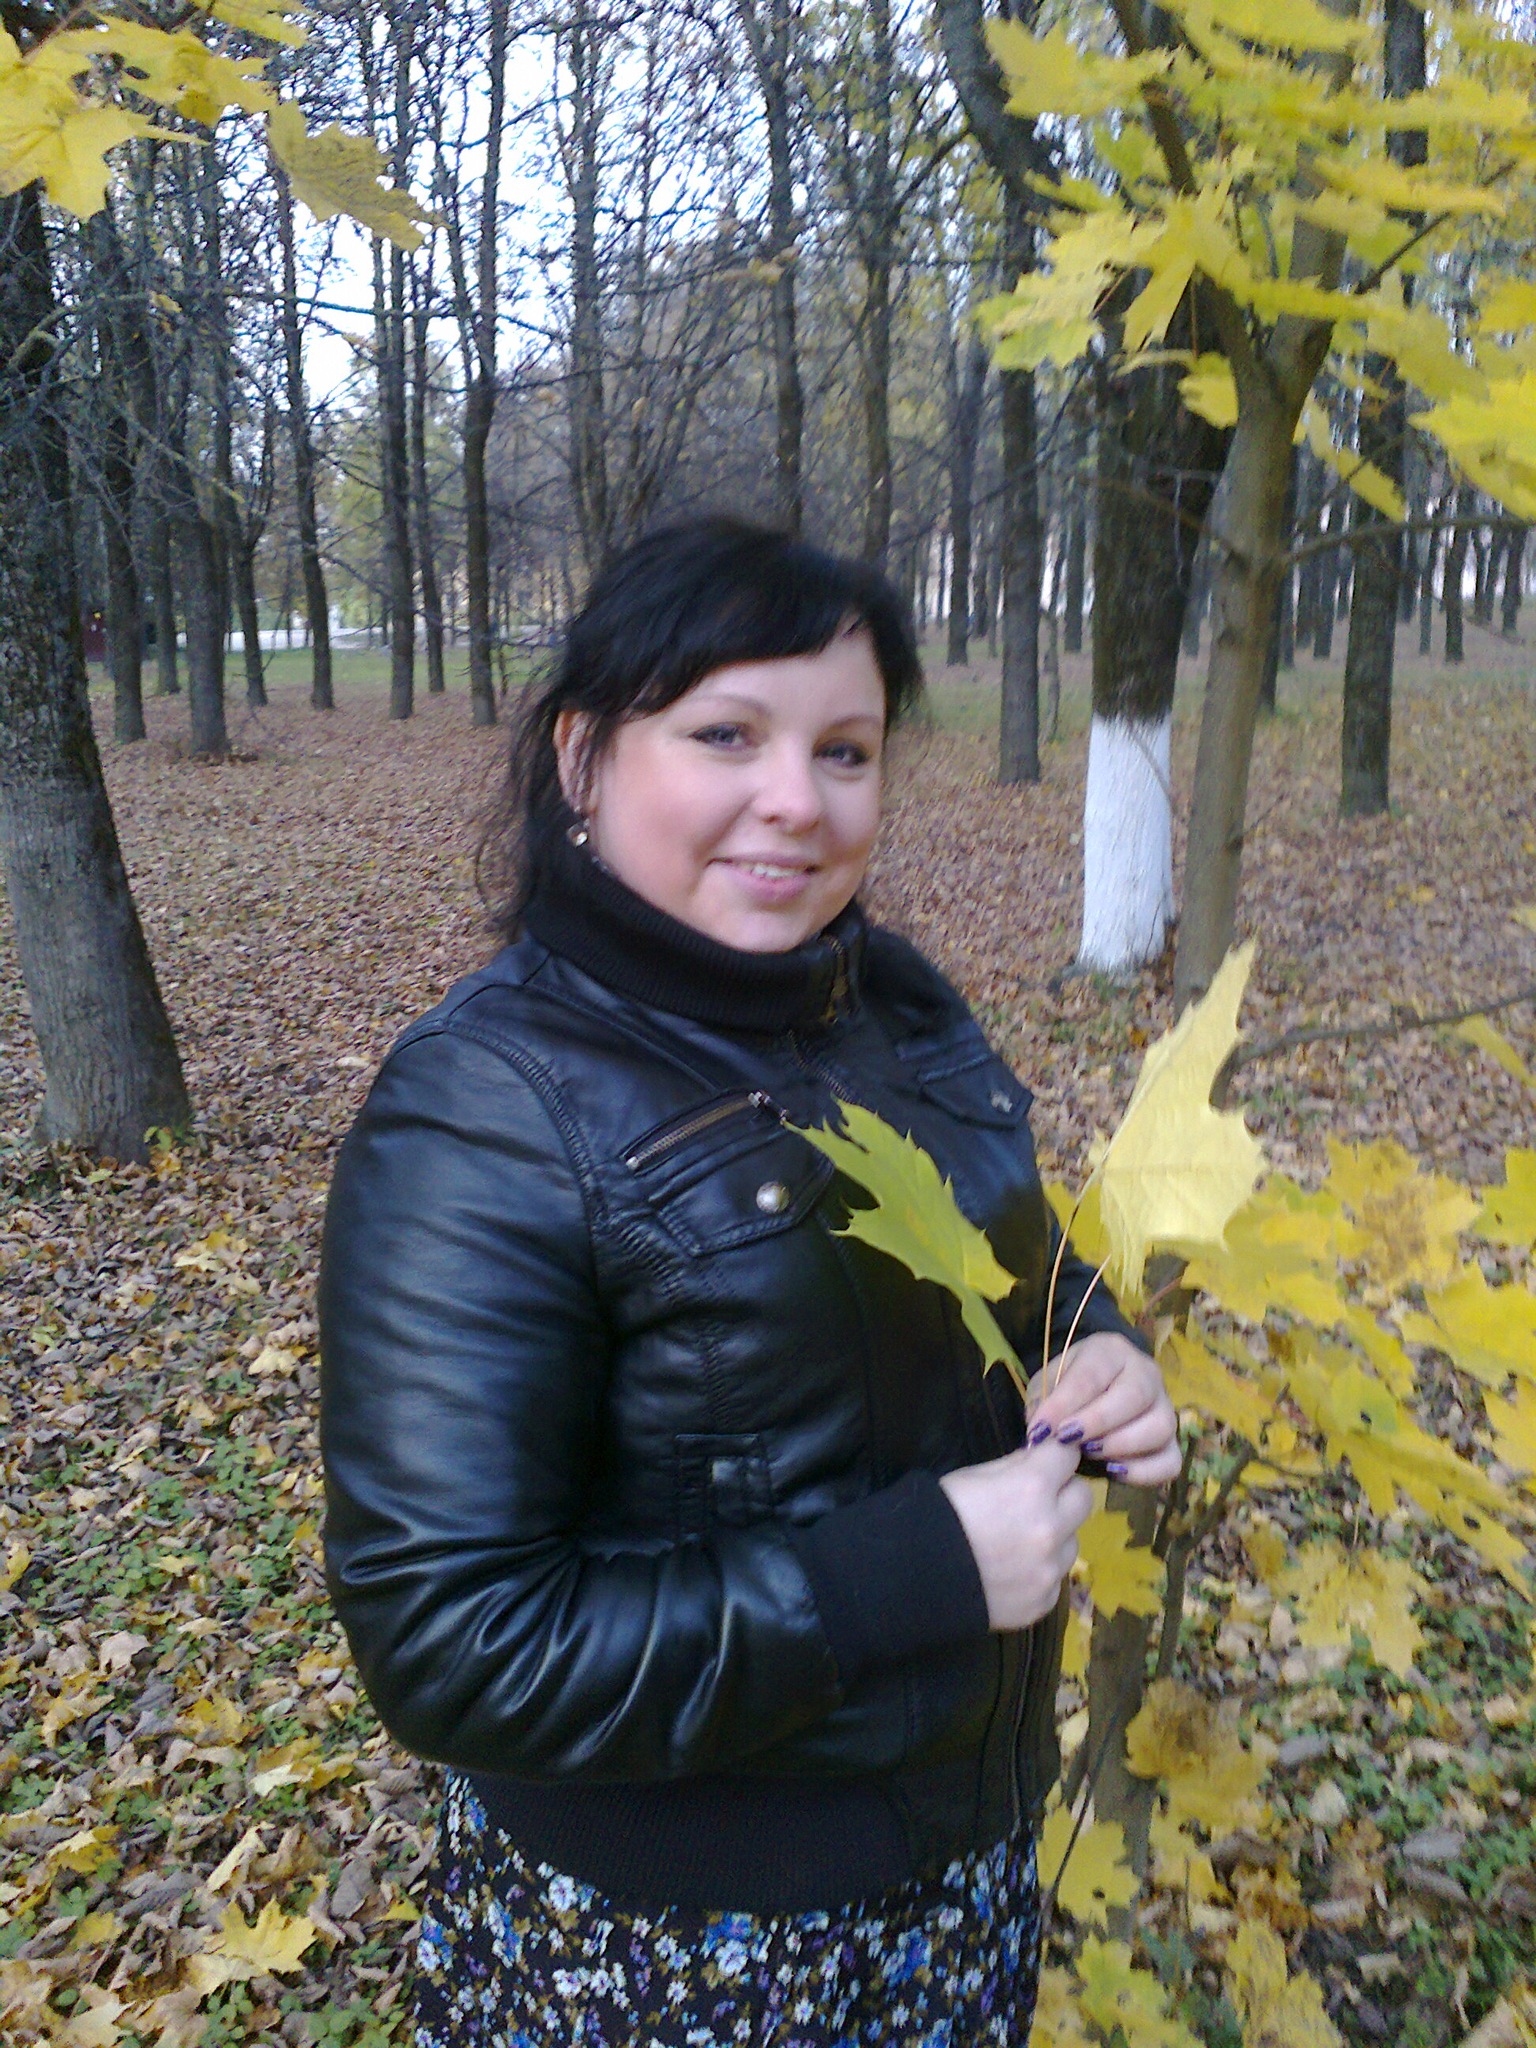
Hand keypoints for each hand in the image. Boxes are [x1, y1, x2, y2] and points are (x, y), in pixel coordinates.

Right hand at [938, 1439, 1093, 1631]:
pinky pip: (1055, 1578)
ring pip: (1072, 1541)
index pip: (1068, 1455)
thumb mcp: (973, 1476)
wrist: (912, 1577)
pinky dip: (1039, 1572)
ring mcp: (1050, 1570)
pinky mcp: (1045, 1601)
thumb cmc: (938, 1515)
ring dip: (1054, 1536)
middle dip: (1064, 1493)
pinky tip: (1010, 1572)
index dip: (1055, 1456)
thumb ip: (1015, 1465)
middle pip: (1083, 1497)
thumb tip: (1039, 1458)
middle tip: (1036, 1501)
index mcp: (1032, 1487)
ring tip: (1016, 1543)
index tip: (1046, 1461)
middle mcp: (1051, 1528)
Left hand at [1028, 1332, 1181, 1486]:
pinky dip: (1145, 1472)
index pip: (1091, 1374)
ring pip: (1160, 1427)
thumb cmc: (1068, 1387)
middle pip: (1134, 1395)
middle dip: (1097, 1421)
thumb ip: (1043, 1402)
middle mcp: (1146, 1373)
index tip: (1041, 1430)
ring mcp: (1164, 1407)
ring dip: (1121, 1445)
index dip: (1064, 1404)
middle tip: (1066, 1440)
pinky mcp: (1172, 1442)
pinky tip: (1113, 1472)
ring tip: (1089, 1453)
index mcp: (1111, 1351)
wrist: (1093, 1396)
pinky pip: (1171, 1461)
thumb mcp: (1048, 1383)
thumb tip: (1043, 1432)